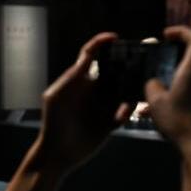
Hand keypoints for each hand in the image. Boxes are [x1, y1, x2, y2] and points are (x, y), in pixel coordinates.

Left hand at [30, 32, 131, 172]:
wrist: (58, 153)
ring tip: (134, 90)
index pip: (91, 55)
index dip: (102, 43)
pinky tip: (122, 115)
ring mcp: (103, 105)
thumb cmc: (53, 123)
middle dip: (126, 65)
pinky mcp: (111, 122)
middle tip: (137, 63)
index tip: (115, 38)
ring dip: (130, 89)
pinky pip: (125, 112)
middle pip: (114, 71)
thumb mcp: (56, 97)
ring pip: (123, 90)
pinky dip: (127, 111)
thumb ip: (70, 77)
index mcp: (79, 80)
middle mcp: (94, 90)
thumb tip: (87, 58)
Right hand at [144, 26, 190, 157]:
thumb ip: (151, 85)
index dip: (181, 32)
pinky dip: (172, 96)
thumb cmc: (178, 121)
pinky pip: (187, 92)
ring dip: (167, 81)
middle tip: (154, 62)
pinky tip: (153, 113)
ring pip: (184, 77)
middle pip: (188, 57)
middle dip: (169, 59)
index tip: (166, 35)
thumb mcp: (155, 101)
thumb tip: (154, 82)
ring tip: (148, 95)